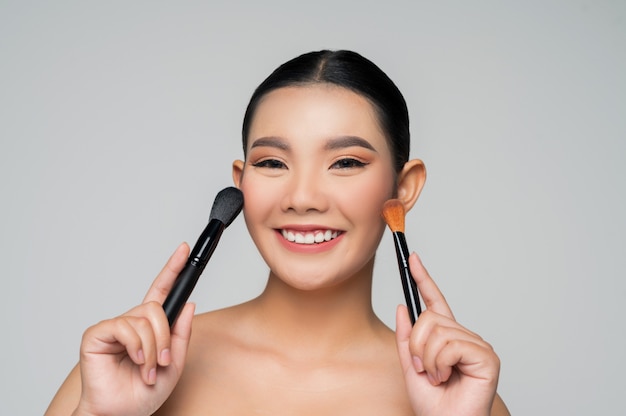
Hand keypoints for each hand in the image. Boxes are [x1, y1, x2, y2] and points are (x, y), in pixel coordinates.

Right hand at [74, 243, 194, 415]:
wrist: (122, 413)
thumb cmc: (143, 392)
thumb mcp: (175, 363)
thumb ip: (181, 334)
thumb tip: (189, 304)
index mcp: (150, 327)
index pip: (162, 291)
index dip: (173, 269)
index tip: (183, 249)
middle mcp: (132, 322)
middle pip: (156, 308)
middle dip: (165, 336)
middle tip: (163, 360)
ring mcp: (114, 327)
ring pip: (144, 319)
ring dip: (152, 348)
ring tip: (148, 369)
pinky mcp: (98, 334)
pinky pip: (125, 327)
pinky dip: (136, 347)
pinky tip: (135, 361)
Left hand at [395, 253, 499, 415]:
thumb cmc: (433, 403)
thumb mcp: (410, 366)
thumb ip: (407, 338)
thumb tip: (403, 306)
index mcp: (447, 338)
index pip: (435, 302)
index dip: (424, 279)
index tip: (412, 258)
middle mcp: (465, 337)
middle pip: (429, 318)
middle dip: (417, 346)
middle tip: (425, 370)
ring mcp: (478, 346)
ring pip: (438, 331)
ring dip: (428, 359)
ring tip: (437, 377)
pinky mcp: (487, 357)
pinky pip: (451, 346)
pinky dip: (440, 364)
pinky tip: (448, 378)